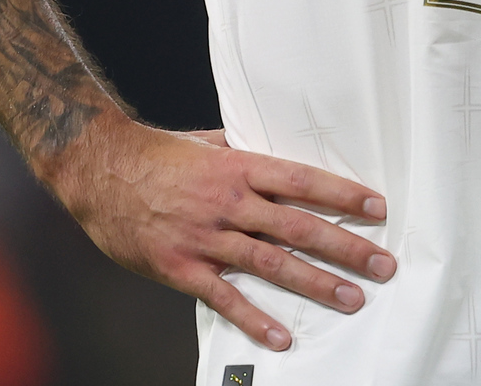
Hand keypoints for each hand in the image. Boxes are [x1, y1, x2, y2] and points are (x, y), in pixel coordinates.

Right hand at [49, 118, 396, 351]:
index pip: (303, 181)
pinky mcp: (181, 268)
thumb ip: (245, 153)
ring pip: (271, 263)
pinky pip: (224, 298)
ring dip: (315, 283)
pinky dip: (254, 319)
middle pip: (299, 227)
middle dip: (346, 247)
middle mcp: (229, 203)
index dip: (343, 196)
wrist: (98, 169)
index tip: (378, 209)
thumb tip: (279, 155)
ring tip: (351, 298)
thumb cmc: (155, 154)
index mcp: (239, 168)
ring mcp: (206, 237)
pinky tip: (281, 337)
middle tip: (382, 264)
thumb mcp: (208, 143)